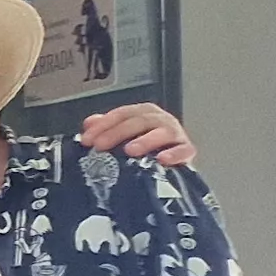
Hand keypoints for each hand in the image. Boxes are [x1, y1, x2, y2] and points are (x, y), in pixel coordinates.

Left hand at [75, 102, 194, 167]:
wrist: (173, 161)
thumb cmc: (145, 148)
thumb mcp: (124, 136)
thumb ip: (107, 128)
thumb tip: (89, 123)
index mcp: (144, 113)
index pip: (122, 114)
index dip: (103, 125)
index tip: (87, 140)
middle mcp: (160, 119)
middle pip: (139, 121)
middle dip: (117, 132)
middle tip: (101, 145)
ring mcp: (175, 134)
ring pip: (162, 132)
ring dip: (145, 140)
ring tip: (130, 150)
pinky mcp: (187, 150)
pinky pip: (184, 150)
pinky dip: (174, 154)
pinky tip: (162, 159)